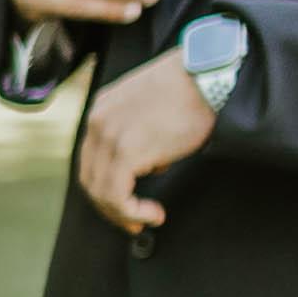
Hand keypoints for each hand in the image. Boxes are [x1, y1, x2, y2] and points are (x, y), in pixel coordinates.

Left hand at [74, 51, 216, 234]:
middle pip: (90, 177)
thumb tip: (151, 162)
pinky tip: (153, 214)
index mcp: (102, 108)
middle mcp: (97, 121)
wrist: (207, 75)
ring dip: (121, 213)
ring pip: (100, 190)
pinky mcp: (125, 151)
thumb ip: (141, 131)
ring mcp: (108, 136)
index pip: (92, 157)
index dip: (105, 185)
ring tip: (146, 219)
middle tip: (133, 221)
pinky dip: (131, 212)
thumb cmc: (193, 89)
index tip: (125, 203)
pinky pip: (116, 195)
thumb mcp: (153, 106)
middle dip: (109, 205)